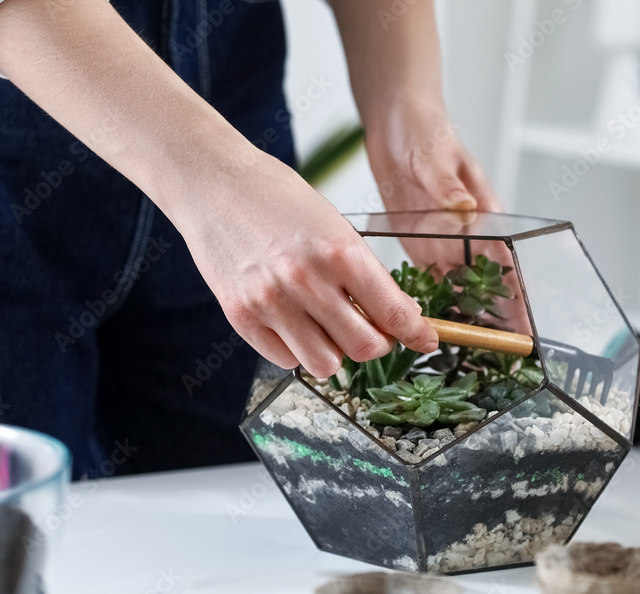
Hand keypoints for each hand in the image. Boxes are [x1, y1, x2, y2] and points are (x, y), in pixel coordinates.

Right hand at [182, 150, 438, 378]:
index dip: (417, 333)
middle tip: (371, 331)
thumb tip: (393, 317)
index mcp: (339, 251)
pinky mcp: (241, 315)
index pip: (393, 312)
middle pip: (363, 348)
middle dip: (376, 344)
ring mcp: (270, 302)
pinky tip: (293, 323)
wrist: (213, 183)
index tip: (426, 339)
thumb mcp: (333, 224)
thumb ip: (361, 272)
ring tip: (327, 327)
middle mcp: (306, 281)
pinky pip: (285, 360)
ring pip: (326, 364)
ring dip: (335, 352)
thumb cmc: (276, 196)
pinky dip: (297, 350)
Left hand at [364, 103, 531, 335]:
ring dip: (461, 314)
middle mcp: (466, 233)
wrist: (395, 122)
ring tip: (464, 349)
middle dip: (492, 318)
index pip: (506, 263)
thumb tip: (463, 208)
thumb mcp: (435, 156)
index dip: (517, 297)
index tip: (524, 328)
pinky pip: (426, 278)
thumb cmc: (425, 130)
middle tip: (496, 354)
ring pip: (457, 287)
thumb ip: (448, 186)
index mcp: (482, 213)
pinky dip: (428, 301)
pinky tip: (425, 323)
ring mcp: (442, 240)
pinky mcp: (419, 241)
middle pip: (486, 284)